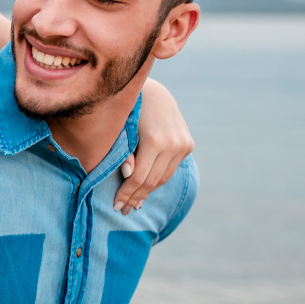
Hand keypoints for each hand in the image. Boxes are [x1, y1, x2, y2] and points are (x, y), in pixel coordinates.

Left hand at [115, 80, 193, 214]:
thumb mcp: (123, 132)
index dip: (126, 194)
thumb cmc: (130, 113)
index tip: (116, 206)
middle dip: (136, 197)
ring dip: (148, 191)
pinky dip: (158, 179)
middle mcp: (173, 144)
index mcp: (154, 140)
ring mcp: (183, 144)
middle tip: (123, 209)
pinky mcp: (188, 144)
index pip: (139, 177)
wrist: (155, 94)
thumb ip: (125, 154)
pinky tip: (146, 188)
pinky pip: (171, 169)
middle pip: (152, 180)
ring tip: (134, 203)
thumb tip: (127, 175)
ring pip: (163, 177)